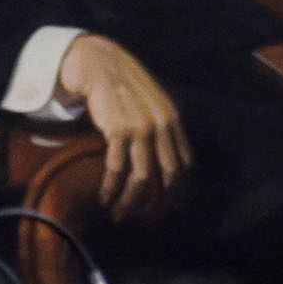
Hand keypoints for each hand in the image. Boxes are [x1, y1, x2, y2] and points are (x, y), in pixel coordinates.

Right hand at [55, 36, 190, 216]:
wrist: (99, 63)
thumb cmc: (121, 86)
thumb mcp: (149, 103)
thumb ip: (159, 126)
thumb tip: (162, 158)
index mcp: (172, 120)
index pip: (184, 165)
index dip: (177, 191)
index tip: (164, 209)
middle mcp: (161, 124)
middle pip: (167, 176)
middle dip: (155, 204)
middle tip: (141, 219)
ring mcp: (141, 127)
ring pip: (141, 177)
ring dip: (130, 202)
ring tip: (118, 215)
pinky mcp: (117, 130)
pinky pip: (116, 169)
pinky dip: (110, 188)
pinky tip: (103, 197)